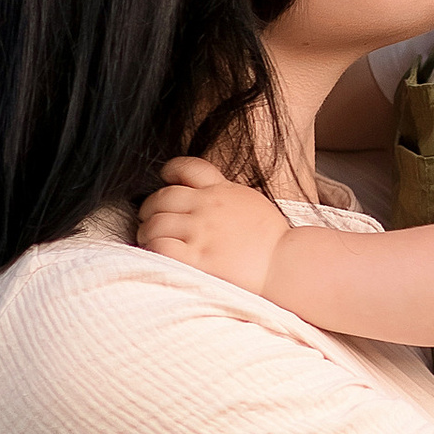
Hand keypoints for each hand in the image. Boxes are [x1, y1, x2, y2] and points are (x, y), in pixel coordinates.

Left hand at [136, 157, 291, 294]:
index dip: (170, 171)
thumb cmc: (272, 240)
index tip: (165, 180)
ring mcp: (202, 232)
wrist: (286, 265)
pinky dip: (153, 248)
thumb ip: (225, 193)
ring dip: (147, 232)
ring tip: (150, 240)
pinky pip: (161, 247)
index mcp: (222, 190)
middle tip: (149, 221)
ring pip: (156, 223)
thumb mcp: (251, 202)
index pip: (186, 168)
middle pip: (161, 198)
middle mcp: (208, 207)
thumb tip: (204, 192)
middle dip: (149, 209)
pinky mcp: (198, 259)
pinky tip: (158, 254)